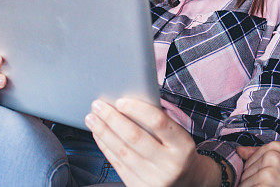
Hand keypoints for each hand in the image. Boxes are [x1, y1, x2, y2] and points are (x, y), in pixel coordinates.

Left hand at [85, 97, 222, 186]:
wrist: (187, 183)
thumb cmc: (179, 152)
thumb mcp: (179, 137)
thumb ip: (160, 122)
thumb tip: (129, 102)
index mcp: (183, 147)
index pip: (159, 122)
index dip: (138, 110)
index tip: (120, 100)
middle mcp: (169, 165)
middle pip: (135, 137)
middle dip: (112, 119)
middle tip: (98, 105)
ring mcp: (154, 180)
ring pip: (122, 152)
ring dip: (103, 132)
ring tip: (92, 118)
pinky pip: (118, 165)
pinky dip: (105, 147)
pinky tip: (99, 135)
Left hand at [237, 142, 279, 186]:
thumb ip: (259, 155)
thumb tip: (239, 151)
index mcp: (275, 147)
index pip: (247, 161)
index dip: (255, 174)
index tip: (270, 179)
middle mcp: (272, 155)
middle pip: (245, 172)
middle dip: (253, 183)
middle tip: (272, 185)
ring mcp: (269, 170)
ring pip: (243, 183)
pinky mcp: (266, 183)